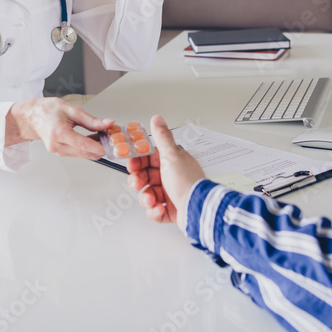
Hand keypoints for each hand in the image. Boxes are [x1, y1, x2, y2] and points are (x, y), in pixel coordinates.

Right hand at [6, 97, 113, 159]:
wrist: (32, 116)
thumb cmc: (48, 110)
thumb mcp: (71, 110)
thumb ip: (91, 120)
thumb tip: (108, 123)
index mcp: (59, 133)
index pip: (83, 145)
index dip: (99, 147)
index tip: (110, 145)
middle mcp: (57, 146)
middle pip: (85, 153)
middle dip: (101, 147)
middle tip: (111, 137)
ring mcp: (58, 151)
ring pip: (84, 155)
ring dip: (95, 148)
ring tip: (102, 135)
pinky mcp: (61, 153)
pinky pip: (79, 153)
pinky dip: (88, 148)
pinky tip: (92, 138)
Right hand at [127, 115, 205, 231]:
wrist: (198, 210)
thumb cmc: (188, 183)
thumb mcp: (172, 156)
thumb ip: (162, 137)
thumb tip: (157, 119)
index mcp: (172, 162)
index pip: (149, 158)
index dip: (138, 161)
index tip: (132, 164)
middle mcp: (172, 177)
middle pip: (146, 176)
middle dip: (138, 181)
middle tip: (138, 183)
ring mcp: (171, 194)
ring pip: (148, 194)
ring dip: (146, 198)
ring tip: (151, 200)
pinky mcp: (171, 210)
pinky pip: (155, 211)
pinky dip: (155, 211)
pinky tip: (159, 209)